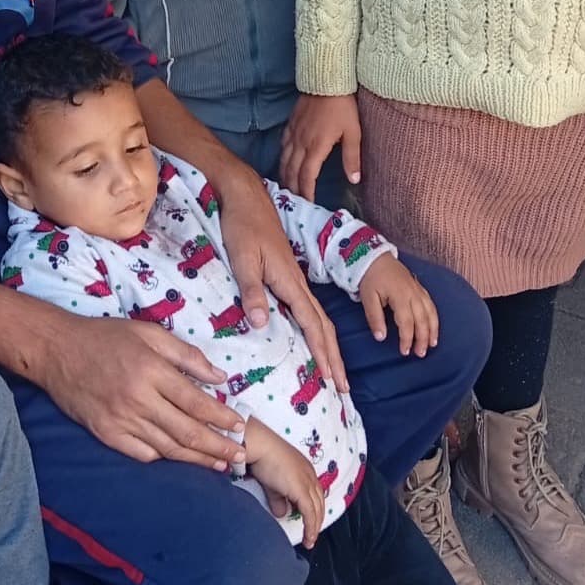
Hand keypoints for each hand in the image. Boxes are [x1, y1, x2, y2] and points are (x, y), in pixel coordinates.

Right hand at [38, 315, 246, 471]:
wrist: (57, 350)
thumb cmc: (105, 337)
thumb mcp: (148, 332)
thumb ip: (185, 354)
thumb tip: (220, 377)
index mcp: (150, 370)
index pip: (195, 401)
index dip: (221, 417)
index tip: (240, 426)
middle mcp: (137, 399)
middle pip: (186, 431)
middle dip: (218, 446)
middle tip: (240, 455)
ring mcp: (120, 420)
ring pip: (167, 448)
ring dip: (197, 459)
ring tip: (220, 464)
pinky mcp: (106, 434)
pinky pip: (142, 454)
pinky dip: (164, 459)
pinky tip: (180, 459)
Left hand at [220, 169, 347, 392]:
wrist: (245, 196)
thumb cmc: (242, 226)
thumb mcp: (242, 259)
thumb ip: (252, 291)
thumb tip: (262, 325)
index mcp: (290, 282)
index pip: (312, 325)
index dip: (323, 353)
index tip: (332, 379)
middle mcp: (297, 283)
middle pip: (322, 325)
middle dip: (334, 357)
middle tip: (342, 387)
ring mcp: (293, 279)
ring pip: (317, 317)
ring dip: (327, 344)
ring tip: (333, 369)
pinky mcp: (285, 274)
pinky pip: (306, 308)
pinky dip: (314, 329)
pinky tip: (310, 337)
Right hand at [244, 417, 325, 548]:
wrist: (260, 446)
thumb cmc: (263, 457)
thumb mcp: (272, 482)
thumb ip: (278, 499)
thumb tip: (281, 513)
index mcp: (305, 470)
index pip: (315, 494)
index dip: (314, 510)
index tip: (310, 522)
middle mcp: (310, 476)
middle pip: (319, 503)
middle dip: (317, 521)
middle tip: (311, 535)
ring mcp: (307, 482)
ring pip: (317, 510)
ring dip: (315, 527)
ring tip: (310, 540)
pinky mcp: (302, 490)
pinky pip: (310, 514)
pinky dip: (311, 527)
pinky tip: (308, 537)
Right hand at [281, 94, 361, 202]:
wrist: (327, 80)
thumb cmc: (343, 107)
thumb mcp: (353, 133)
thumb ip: (352, 158)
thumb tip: (354, 180)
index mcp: (316, 147)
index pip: (307, 177)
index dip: (306, 192)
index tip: (308, 204)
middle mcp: (301, 143)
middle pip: (292, 171)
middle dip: (293, 188)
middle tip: (295, 201)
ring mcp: (293, 133)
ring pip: (284, 159)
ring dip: (284, 175)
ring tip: (287, 187)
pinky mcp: (290, 124)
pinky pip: (282, 145)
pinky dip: (282, 157)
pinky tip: (284, 161)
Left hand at [358, 255, 437, 356]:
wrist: (374, 256)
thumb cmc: (370, 277)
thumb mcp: (367, 297)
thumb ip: (374, 317)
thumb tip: (381, 338)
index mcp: (400, 296)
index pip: (407, 323)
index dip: (407, 339)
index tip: (404, 352)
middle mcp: (413, 293)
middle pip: (422, 320)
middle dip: (423, 339)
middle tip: (420, 354)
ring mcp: (418, 289)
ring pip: (430, 312)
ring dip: (432, 330)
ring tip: (432, 345)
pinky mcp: (419, 287)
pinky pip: (431, 304)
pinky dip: (434, 317)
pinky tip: (433, 326)